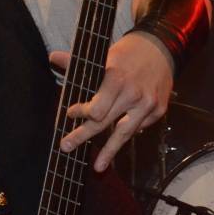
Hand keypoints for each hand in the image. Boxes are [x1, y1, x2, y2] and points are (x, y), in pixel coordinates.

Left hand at [49, 32, 172, 171]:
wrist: (160, 48)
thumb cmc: (127, 53)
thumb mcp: (103, 54)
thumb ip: (77, 62)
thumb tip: (53, 57)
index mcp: (117, 78)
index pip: (96, 106)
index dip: (81, 112)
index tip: (69, 114)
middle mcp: (133, 94)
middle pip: (104, 122)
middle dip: (83, 135)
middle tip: (66, 146)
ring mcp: (147, 105)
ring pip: (124, 133)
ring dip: (109, 151)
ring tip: (97, 166)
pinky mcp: (158, 111)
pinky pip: (138, 128)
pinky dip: (126, 134)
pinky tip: (116, 144)